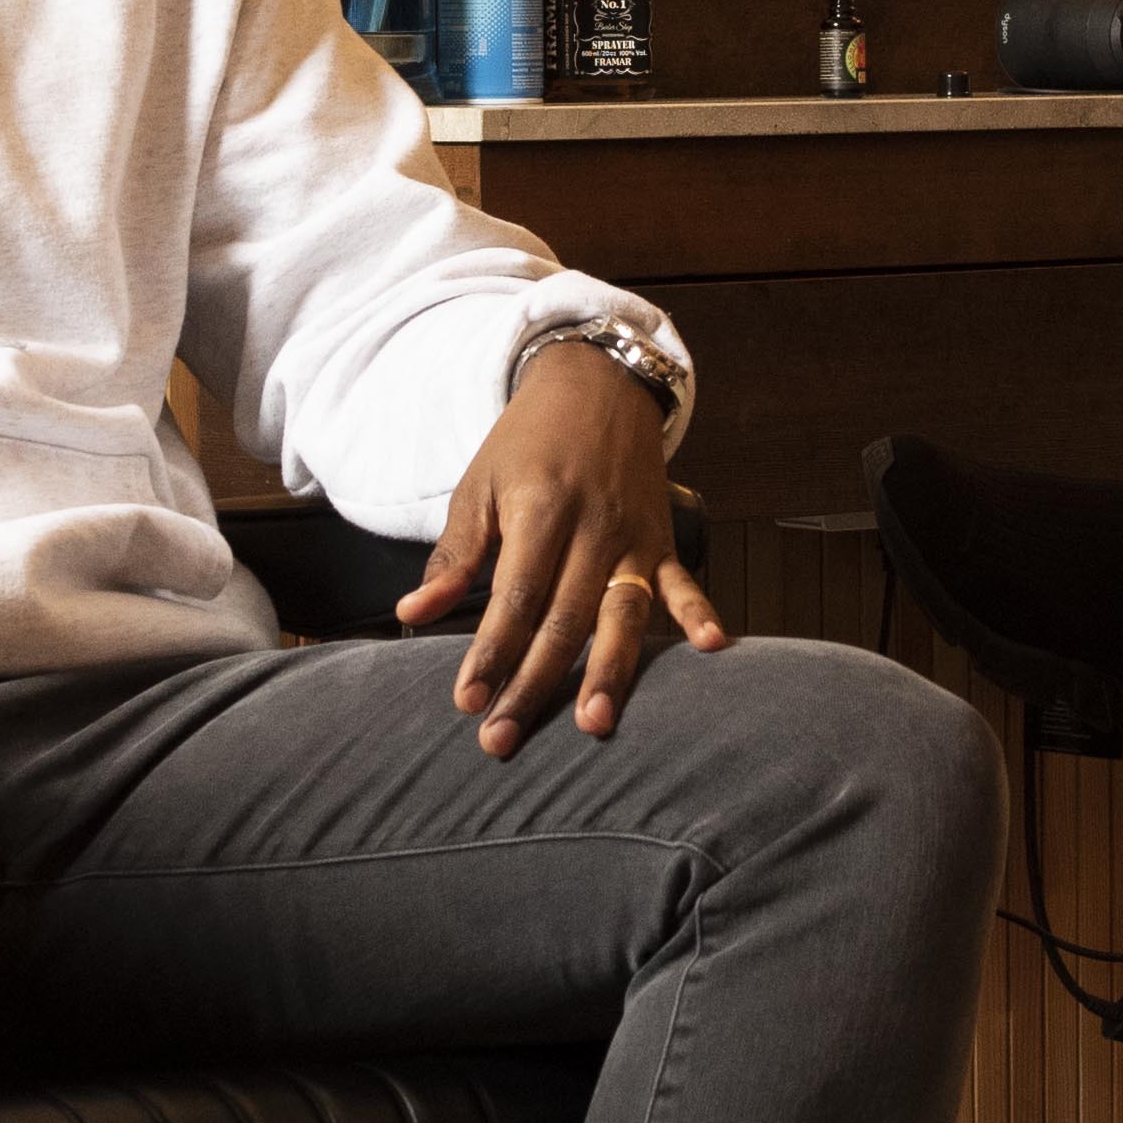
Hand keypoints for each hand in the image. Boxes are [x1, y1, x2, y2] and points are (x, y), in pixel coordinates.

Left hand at [409, 339, 727, 756]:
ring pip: (622, 614)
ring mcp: (634, 537)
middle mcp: (592, 528)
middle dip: (532, 684)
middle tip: (502, 739)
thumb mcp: (478, 485)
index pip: (514, 598)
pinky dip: (698, 612)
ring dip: (610, 670)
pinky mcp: (662, 540)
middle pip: (562, 620)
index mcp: (540, 511)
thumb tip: (412, 616)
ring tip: (594, 723)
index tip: (467, 701)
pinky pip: (682, 582)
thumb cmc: (528, 442)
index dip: (490, 652)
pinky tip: (710, 648)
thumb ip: (454, 555)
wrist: (597, 384)